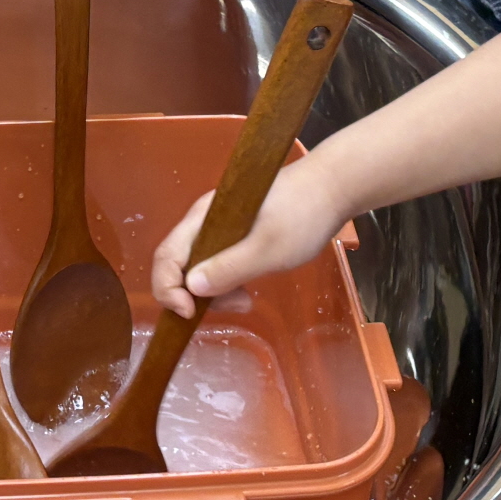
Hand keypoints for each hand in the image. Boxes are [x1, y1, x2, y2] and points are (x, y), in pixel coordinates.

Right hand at [149, 154, 351, 316]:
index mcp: (204, 218)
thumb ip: (229, 269)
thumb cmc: (302, 215)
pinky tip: (250, 286)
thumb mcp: (268, 249)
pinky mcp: (238, 230)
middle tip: (236, 305)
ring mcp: (221, 225)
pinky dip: (228, 279)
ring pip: (201, 265)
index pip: (166, 256)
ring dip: (216, 289)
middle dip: (196, 294)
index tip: (190, 313)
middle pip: (180, 263)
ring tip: (248, 299)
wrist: (335, 186)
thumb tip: (190, 288)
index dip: (168, 289)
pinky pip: (219, 260)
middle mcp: (205, 220)